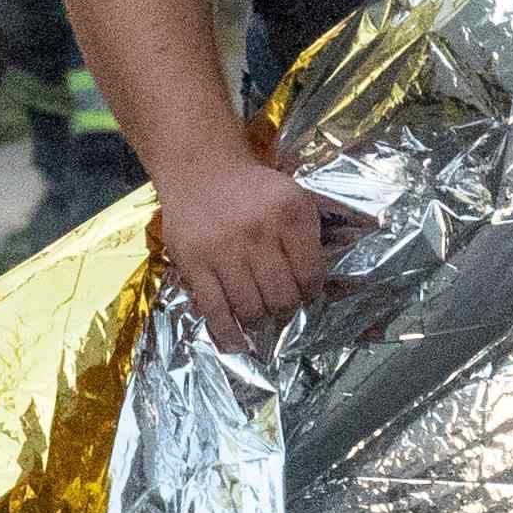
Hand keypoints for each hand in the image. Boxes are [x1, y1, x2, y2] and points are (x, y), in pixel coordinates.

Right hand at [150, 145, 347, 354]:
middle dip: (286, 309)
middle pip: (282, 298)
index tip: (304, 291)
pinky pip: (215, 310)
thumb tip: (317, 288)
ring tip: (260, 313)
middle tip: (281, 304)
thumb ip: (308, 237)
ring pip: (251, 309)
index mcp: (290, 214)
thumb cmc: (252, 189)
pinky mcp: (194, 263)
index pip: (311, 275)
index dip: (311, 291)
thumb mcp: (293, 197)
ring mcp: (224, 249)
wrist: (200, 168)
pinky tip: (237, 343)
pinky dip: (228, 334)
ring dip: (260, 320)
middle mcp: (258, 232)